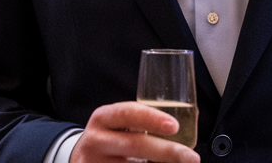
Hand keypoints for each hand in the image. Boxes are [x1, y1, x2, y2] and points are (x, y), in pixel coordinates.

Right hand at [71, 102, 199, 162]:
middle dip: (168, 151)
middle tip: (191, 157)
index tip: (175, 126)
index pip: (128, 113)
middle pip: (135, 145)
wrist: (79, 160)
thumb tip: (189, 121)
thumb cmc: (109, 138)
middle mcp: (95, 140)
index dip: (152, 118)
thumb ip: (142, 121)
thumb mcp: (116, 124)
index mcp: (103, 118)